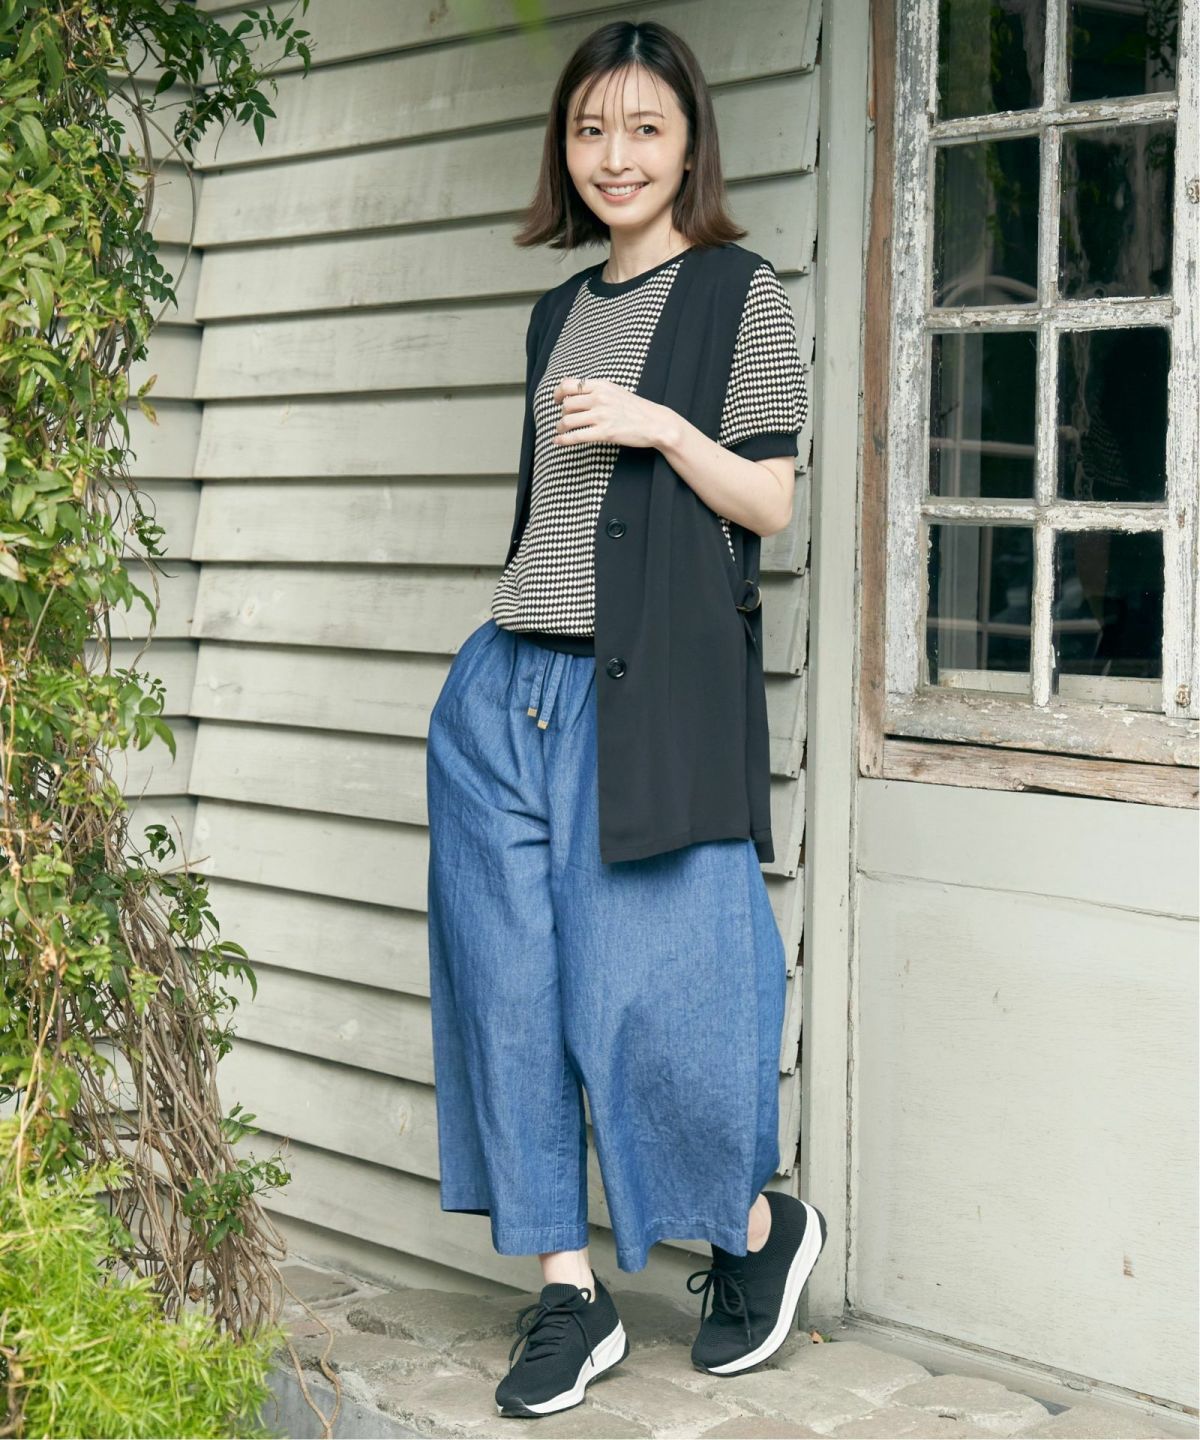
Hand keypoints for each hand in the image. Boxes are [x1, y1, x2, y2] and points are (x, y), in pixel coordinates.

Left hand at [551, 375, 674, 449]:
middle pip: (566, 404)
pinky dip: (563, 440)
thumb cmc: (635, 409)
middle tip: (565, 420)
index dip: (557, 393)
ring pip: (568, 420)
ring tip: (561, 431)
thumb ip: (595, 390)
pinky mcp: (604, 432)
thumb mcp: (615, 391)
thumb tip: (571, 391)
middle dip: (562, 413)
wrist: (655, 423)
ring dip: (560, 427)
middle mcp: (599, 398)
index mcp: (601, 385)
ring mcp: (601, 415)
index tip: (557, 401)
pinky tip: (557, 442)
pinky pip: (576, 436)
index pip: (568, 385)